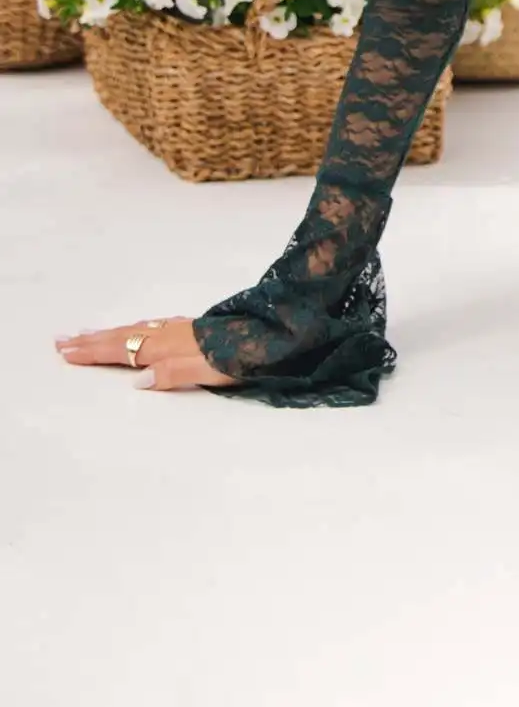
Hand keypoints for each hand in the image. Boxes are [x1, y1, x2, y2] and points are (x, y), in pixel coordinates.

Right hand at [54, 318, 240, 389]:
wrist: (268, 333)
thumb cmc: (239, 357)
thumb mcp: (207, 370)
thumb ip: (172, 374)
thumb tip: (138, 380)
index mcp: (166, 347)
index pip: (121, 350)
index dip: (93, 352)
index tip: (66, 352)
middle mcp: (168, 334)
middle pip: (122, 337)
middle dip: (91, 340)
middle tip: (61, 340)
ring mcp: (178, 329)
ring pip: (134, 329)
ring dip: (108, 333)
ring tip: (87, 333)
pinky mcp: (190, 328)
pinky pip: (150, 326)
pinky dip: (133, 328)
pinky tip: (135, 329)